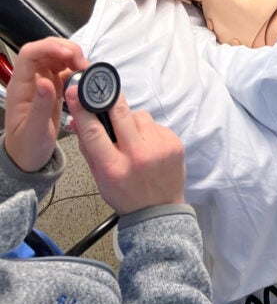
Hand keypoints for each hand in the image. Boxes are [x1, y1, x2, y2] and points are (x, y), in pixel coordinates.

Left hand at [3, 38, 87, 172]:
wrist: (27, 159)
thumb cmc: (26, 148)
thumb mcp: (34, 131)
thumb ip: (40, 106)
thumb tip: (45, 81)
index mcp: (20, 87)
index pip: (30, 54)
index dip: (50, 48)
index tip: (69, 55)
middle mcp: (30, 80)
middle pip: (46, 50)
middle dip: (66, 49)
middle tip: (83, 63)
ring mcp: (41, 82)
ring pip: (56, 56)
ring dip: (73, 57)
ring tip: (86, 69)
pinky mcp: (52, 87)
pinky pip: (64, 69)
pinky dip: (76, 68)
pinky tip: (83, 78)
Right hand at [67, 85, 186, 214]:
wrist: (160, 210)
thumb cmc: (127, 195)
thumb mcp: (100, 178)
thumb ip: (89, 149)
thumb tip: (77, 121)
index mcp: (114, 168)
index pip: (94, 132)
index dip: (82, 109)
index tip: (76, 92)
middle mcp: (137, 155)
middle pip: (120, 113)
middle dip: (110, 99)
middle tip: (105, 93)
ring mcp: (159, 147)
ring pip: (139, 115)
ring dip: (132, 121)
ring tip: (132, 138)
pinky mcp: (174, 142)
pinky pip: (155, 124)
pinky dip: (149, 130)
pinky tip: (148, 145)